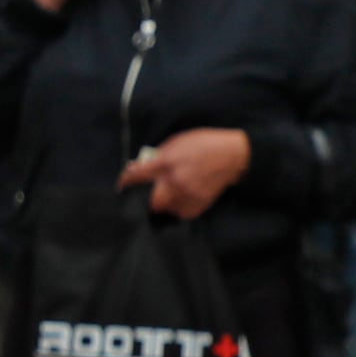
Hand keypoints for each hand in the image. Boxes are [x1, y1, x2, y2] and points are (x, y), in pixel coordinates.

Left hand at [118, 127, 254, 221]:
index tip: (122, 186)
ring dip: (162, 205)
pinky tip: (179, 201)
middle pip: (151, 201)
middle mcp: (176, 181)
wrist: (233, 156)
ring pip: (165, 210)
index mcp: (168, 162)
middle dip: (145, 200)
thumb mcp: (177, 142)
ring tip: (166, 197)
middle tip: (146, 196)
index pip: (137, 176)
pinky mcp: (199, 205)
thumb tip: (138, 167)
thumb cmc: (203, 144)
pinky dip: (177, 209)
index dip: (126, 182)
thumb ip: (158, 156)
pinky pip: (180, 214)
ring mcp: (188, 195)